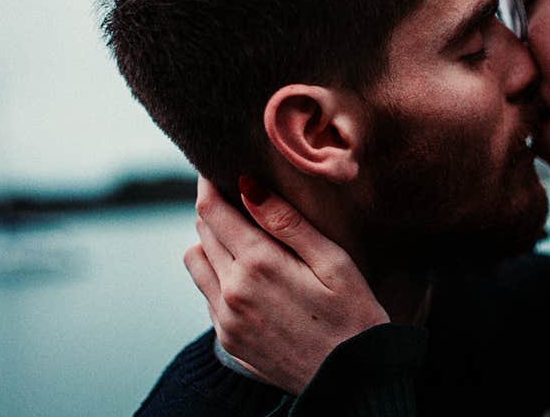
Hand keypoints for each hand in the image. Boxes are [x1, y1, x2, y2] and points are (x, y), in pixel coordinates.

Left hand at [183, 176, 389, 393]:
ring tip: (244, 239)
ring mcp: (225, 320)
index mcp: (258, 265)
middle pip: (201, 232)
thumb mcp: (333, 262)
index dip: (210, 184)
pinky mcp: (228, 341)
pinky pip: (206, 296)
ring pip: (195, 263)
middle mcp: (231, 292)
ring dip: (210, 243)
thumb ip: (287, 223)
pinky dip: (218, 277)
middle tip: (238, 197)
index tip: (216, 168)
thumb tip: (248, 186)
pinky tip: (251, 277)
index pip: (213, 211)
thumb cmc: (354, 315)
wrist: (353, 381)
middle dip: (215, 210)